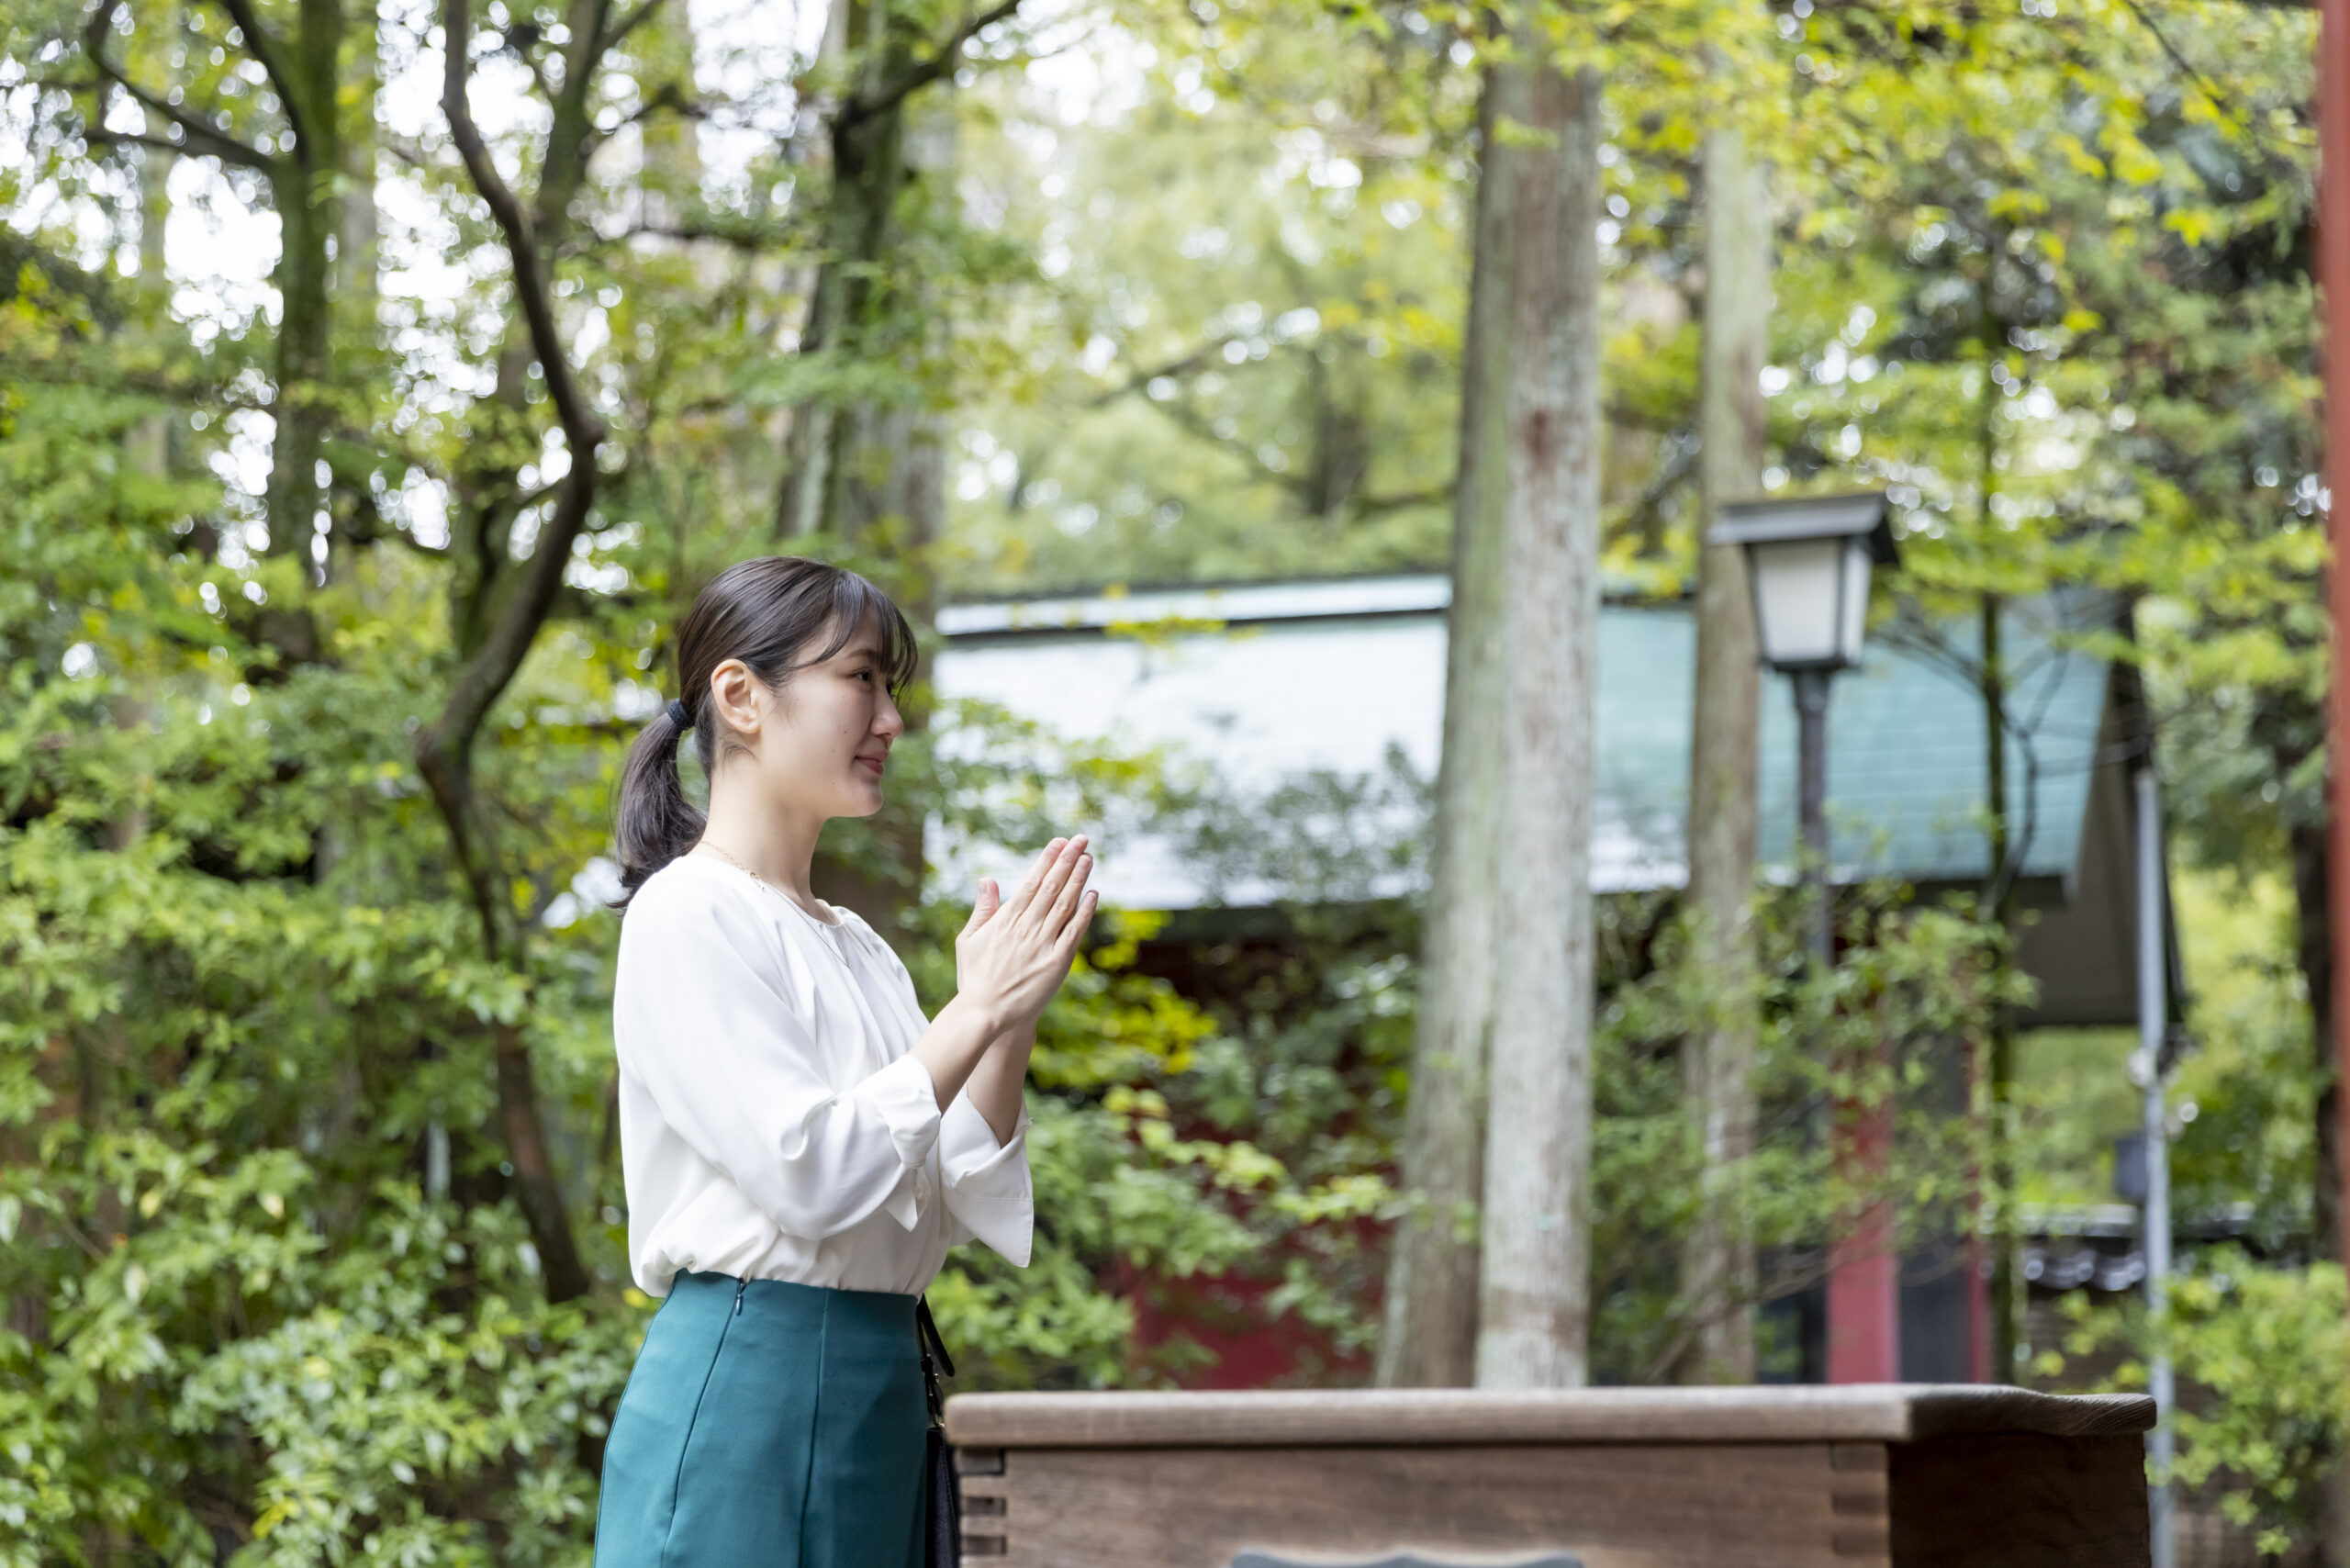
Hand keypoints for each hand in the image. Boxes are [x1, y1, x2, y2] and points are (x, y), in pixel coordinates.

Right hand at [955, 836, 1097, 1029]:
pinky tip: (1093, 894)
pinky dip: (1084, 912)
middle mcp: (1026, 928)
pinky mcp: (1056, 963)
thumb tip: (987, 879)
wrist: (984, 1013)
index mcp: (1005, 920)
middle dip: (1067, 860)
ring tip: (1089, 857)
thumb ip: (982, 909)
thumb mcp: (969, 939)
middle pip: (1051, 887)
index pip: (1031, 882)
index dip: (1047, 860)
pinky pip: (1074, 933)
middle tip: (1081, 839)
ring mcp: (1042, 944)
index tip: (1059, 842)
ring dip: (1078, 879)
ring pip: (1065, 904)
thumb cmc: (974, 978)